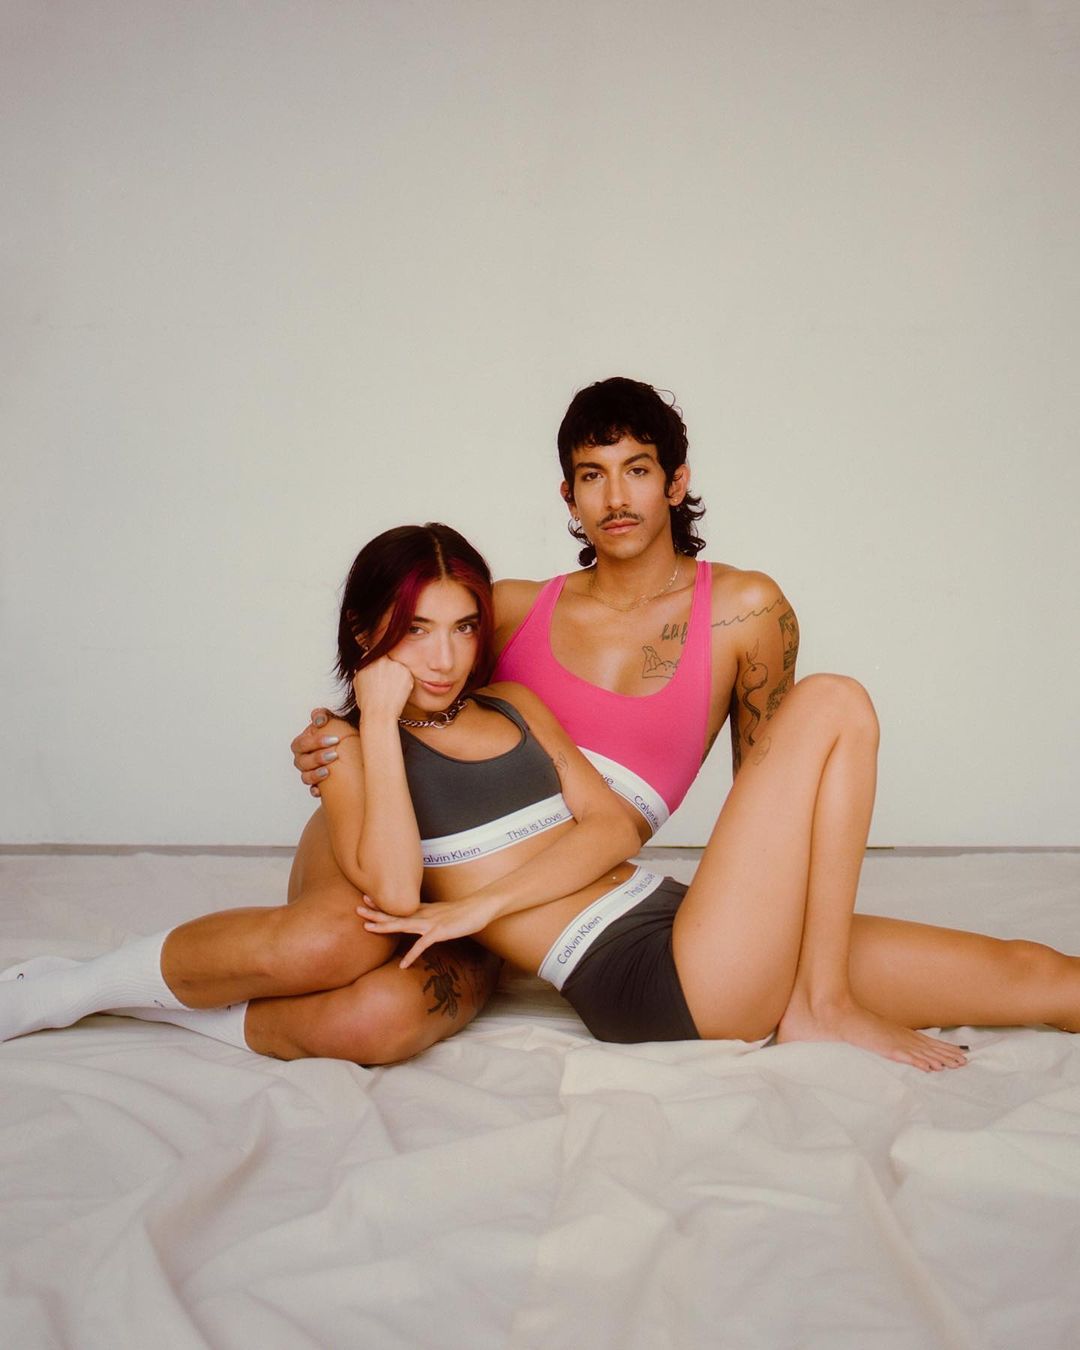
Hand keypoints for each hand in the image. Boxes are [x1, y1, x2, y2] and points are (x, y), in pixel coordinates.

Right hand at [291, 708, 339, 797]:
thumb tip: (319, 720)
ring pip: (305, 777)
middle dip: (317, 758)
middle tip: (334, 754)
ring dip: (315, 774)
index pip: (302, 744)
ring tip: (328, 771)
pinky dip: (315, 791)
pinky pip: (312, 791)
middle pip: (302, 761)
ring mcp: (308, 773)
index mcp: (302, 744)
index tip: (335, 739)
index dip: (315, 742)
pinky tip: (320, 790)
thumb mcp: (331, 722)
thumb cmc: (337, 735)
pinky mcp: (317, 786)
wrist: (348, 751)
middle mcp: (302, 760)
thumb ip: (323, 716)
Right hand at [353, 656, 413, 722]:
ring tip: (391, 690)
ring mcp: (395, 665)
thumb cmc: (368, 702)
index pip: (375, 653)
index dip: (379, 664)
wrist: (379, 713)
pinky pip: (407, 675)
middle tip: (386, 683)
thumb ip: (363, 669)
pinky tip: (397, 692)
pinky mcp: (407, 673)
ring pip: (398, 667)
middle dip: (388, 669)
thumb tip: (367, 666)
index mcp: (368, 661)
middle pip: (388, 659)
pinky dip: (405, 682)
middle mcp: (382, 660)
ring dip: (397, 675)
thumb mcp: (358, 681)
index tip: (381, 671)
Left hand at [357, 893, 499, 967]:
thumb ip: (430, 916)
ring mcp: (431, 922)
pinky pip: (422, 945)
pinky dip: (412, 955)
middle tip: (357, 909)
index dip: (382, 904)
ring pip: (402, 924)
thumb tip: (422, 920)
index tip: (365, 899)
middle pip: (395, 913)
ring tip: (368, 928)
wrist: (480, 906)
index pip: (398, 907)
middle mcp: (423, 914)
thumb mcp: (443, 912)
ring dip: (384, 926)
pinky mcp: (440, 932)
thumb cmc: (464, 911)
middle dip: (375, 912)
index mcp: (423, 910)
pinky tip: (403, 965)